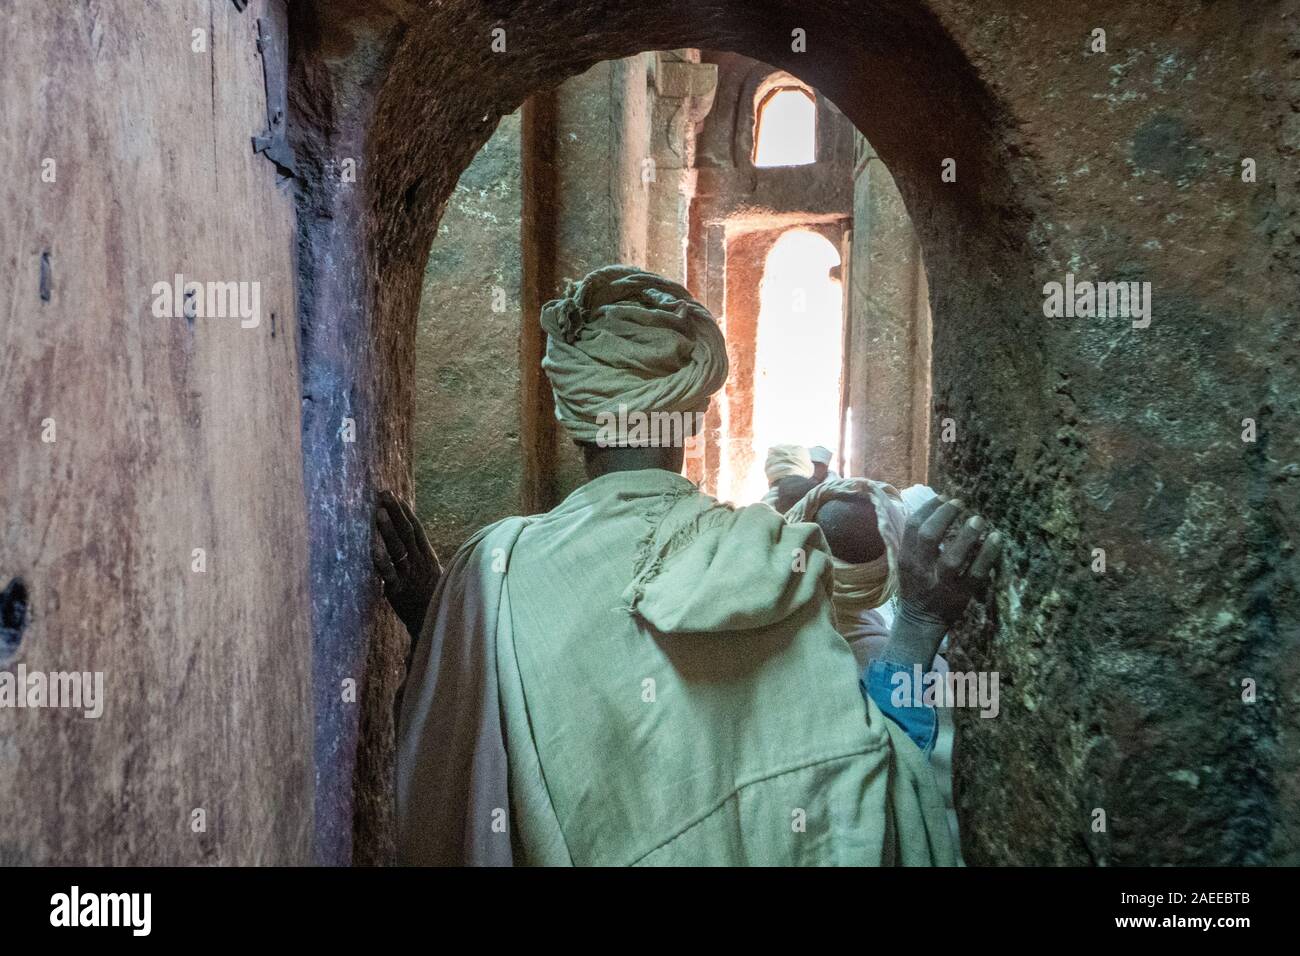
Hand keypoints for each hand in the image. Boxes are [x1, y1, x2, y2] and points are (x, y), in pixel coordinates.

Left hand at [372, 491, 440, 638]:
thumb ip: (420, 561)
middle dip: (395, 511)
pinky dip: (380, 560)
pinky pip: (389, 573)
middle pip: (407, 532)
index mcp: (428, 558)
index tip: (396, 496)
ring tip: (378, 511)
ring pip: (398, 547)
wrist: (434, 626)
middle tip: (383, 493)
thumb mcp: (432, 577)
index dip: (406, 512)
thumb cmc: (432, 601)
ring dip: (388, 528)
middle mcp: (419, 563)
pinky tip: (371, 547)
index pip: (417, 530)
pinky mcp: (398, 590)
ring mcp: (409, 575)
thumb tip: (410, 548)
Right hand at [897, 496, 1002, 626]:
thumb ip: (918, 541)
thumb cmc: (917, 585)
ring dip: (968, 535)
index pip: (913, 527)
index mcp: (907, 559)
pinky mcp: (961, 595)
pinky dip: (988, 555)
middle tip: (960, 503)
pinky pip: (976, 574)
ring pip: (954, 557)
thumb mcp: (909, 563)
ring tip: (978, 519)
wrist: (920, 621)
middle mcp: (922, 570)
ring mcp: (941, 584)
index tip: (944, 497)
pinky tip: (996, 539)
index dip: (929, 508)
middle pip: (929, 536)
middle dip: (945, 515)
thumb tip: (937, 509)